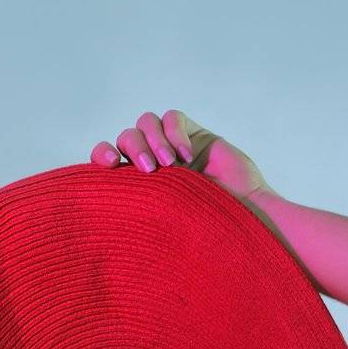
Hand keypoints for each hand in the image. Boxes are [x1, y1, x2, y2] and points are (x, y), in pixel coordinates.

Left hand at [89, 108, 275, 206]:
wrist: (245, 216)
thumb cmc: (207, 229)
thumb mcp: (167, 222)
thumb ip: (143, 212)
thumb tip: (110, 224)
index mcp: (139, 185)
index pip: (109, 159)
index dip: (101, 155)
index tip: (109, 165)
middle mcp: (153, 163)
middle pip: (126, 137)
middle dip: (134, 149)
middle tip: (150, 170)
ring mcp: (172, 145)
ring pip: (145, 123)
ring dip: (153, 140)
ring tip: (171, 165)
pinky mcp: (194, 133)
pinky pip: (173, 118)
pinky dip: (175, 132)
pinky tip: (187, 155)